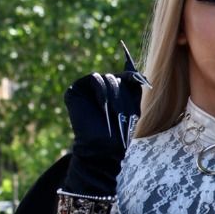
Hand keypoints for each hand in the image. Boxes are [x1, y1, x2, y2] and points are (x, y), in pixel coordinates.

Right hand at [61, 46, 147, 196]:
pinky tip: (102, 107)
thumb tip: (134, 66)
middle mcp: (97, 89)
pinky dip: (102, 92)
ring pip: (107, 78)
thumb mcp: (133, 105)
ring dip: (114, 96)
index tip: (139, 80)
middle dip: (122, 94)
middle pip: (115, 77)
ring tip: (113, 114)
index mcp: (110, 92)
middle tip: (121, 112)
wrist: (104, 147)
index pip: (123, 76)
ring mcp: (85, 89)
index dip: (131, 77)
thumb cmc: (121, 130)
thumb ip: (133, 85)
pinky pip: (94, 79)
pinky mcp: (75, 90)